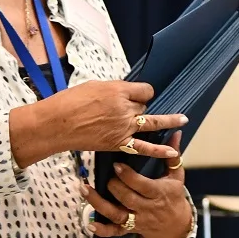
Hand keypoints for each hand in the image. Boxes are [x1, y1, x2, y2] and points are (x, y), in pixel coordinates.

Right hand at [9, 81, 185, 166]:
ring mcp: (123, 126)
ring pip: (150, 122)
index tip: (135, 95)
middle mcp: (125, 108)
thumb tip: (124, 93)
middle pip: (144, 105)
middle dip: (137, 107)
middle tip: (123, 110)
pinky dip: (160, 150)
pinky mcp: (118, 143)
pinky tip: (174, 151)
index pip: (144, 90)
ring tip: (183, 119)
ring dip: (169, 120)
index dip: (141, 92)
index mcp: (118, 90)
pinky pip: (144, 147)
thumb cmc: (68, 102)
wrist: (54, 124)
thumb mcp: (93, 86)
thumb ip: (113, 90)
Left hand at [82, 133, 193, 237]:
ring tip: (84, 189)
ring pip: (116, 214)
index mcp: (159, 192)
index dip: (127, 176)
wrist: (176, 225)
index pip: (142, 185)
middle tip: (107, 176)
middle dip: (114, 186)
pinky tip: (89, 224)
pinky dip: (101, 230)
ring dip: (98, 203)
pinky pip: (114, 232)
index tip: (116, 165)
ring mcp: (137, 220)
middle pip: (127, 198)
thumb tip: (175, 133)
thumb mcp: (177, 176)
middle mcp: (147, 208)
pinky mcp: (129, 229)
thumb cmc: (174, 195)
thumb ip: (172, 156)